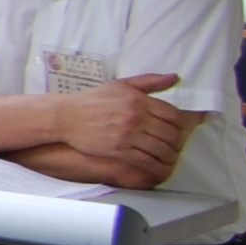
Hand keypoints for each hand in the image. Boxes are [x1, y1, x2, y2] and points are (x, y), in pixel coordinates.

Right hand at [55, 73, 198, 174]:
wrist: (66, 117)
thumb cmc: (93, 100)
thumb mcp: (120, 85)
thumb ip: (149, 81)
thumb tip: (175, 77)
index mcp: (138, 100)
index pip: (172, 115)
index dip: (179, 124)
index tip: (176, 129)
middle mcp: (135, 116)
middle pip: (170, 133)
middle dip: (176, 142)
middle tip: (174, 146)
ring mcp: (127, 134)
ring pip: (161, 149)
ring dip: (169, 156)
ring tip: (168, 157)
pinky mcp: (119, 150)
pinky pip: (146, 161)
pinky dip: (157, 166)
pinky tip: (158, 167)